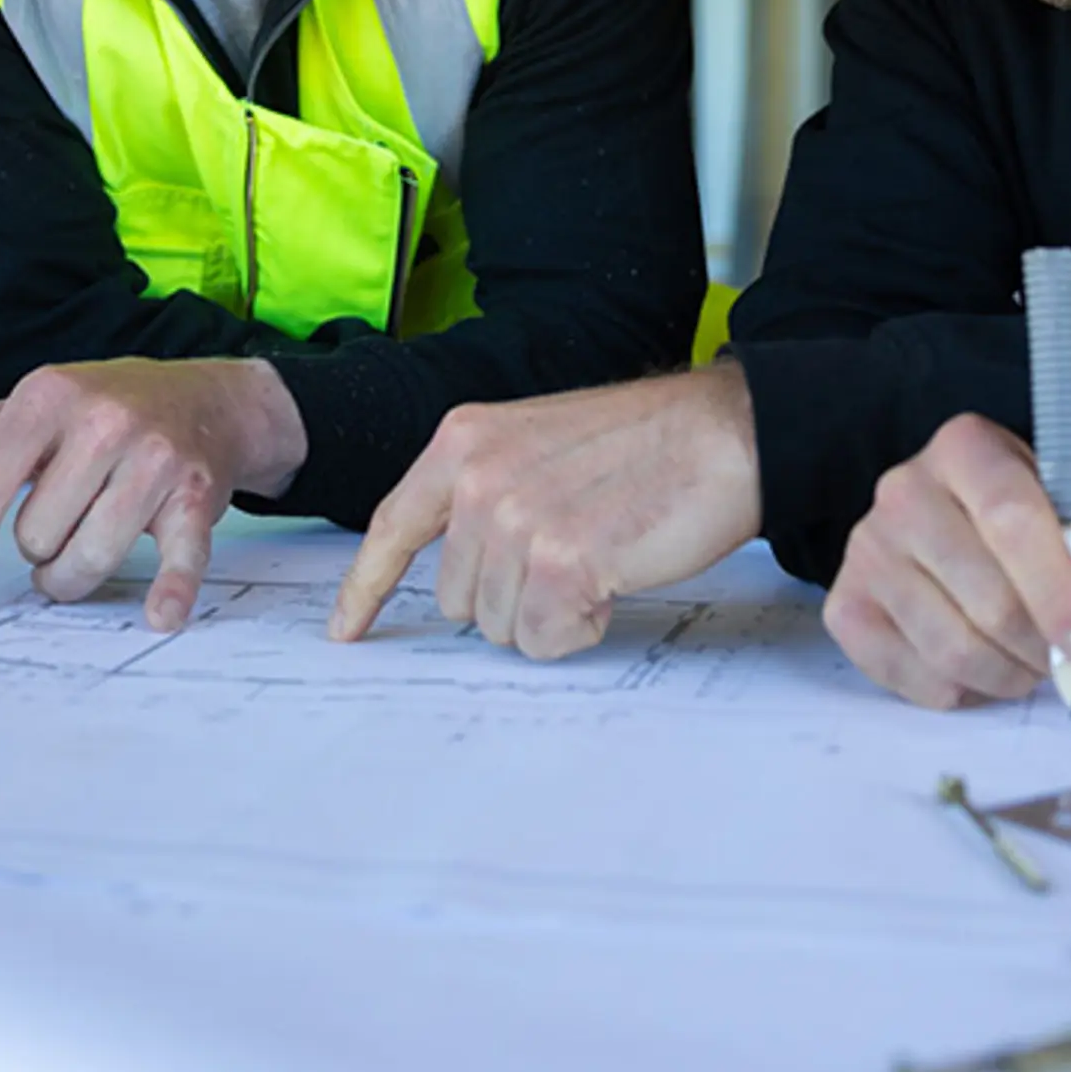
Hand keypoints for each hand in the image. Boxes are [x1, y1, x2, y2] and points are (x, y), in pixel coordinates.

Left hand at [0, 356, 307, 630]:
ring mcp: (153, 457)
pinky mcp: (197, 494)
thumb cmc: (98, 415)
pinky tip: (159, 615)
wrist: (206, 400)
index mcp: (46, 397)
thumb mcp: (19, 424)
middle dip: (38, 550)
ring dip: (75, 577)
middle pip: (37, 535)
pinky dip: (169, 592)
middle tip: (56, 529)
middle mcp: (102, 421)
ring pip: (89, 558)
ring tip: (81, 552)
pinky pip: (178, 557)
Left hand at [327, 363, 762, 658]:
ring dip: (551, 612)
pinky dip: (582, 627)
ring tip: (602, 554)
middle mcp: (478, 478)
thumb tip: (461, 573)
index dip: (365, 588)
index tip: (344, 632)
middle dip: (510, 595)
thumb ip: (488, 491)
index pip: (392, 526)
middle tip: (575, 550)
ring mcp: (516, 521)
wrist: (726, 433)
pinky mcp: (561, 563)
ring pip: (501, 626)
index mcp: (464, 441)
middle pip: (456, 597)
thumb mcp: (540, 443)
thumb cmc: (648, 443)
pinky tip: (616, 578)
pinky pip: (546, 638)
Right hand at [824, 413, 1070, 708]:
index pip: (1012, 519)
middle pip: (987, 596)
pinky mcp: (845, 605)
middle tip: (1064, 656)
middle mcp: (904, 489)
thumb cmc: (1038, 529)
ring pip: (951, 645)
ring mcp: (866, 548)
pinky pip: (911, 674)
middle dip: (1041, 644)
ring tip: (1027, 661)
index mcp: (968, 449)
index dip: (1058, 591)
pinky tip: (978, 667)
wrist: (967, 535)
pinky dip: (960, 690)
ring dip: (1007, 674)